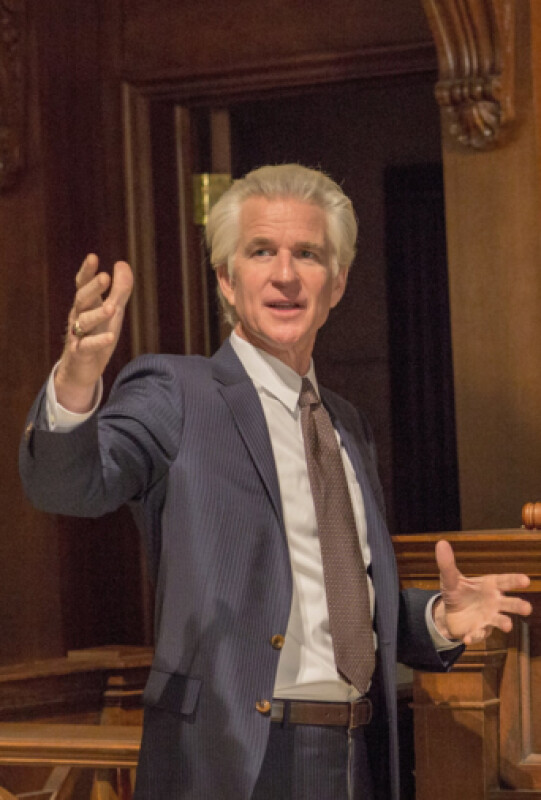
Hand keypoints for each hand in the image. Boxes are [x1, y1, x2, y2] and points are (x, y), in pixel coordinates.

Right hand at [55, 254, 133, 411]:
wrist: (81, 369)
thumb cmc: (96, 335)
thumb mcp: (112, 311)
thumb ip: (119, 289)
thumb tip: (122, 263)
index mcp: (86, 305)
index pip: (83, 284)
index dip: (87, 271)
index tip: (92, 257)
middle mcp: (78, 317)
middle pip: (82, 299)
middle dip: (93, 288)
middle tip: (105, 277)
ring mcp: (77, 335)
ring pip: (84, 322)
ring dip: (97, 314)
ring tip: (112, 308)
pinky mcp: (80, 353)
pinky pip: (87, 346)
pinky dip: (98, 341)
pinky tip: (110, 337)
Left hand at [433, 539, 531, 644]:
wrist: (449, 614)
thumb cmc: (457, 592)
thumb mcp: (449, 579)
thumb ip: (447, 564)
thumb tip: (441, 543)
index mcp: (489, 586)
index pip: (505, 581)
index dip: (515, 580)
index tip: (525, 580)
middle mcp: (494, 603)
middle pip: (510, 604)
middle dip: (519, 605)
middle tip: (526, 608)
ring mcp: (489, 618)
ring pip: (501, 621)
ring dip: (505, 623)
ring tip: (507, 625)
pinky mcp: (479, 631)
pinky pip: (478, 634)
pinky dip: (473, 636)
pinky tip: (467, 637)